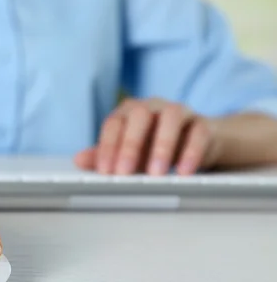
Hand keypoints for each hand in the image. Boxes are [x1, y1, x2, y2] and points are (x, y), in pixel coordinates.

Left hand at [75, 98, 221, 175]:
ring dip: (162, 146)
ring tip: (156, 174)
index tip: (105, 171)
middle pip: (139, 115)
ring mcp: (179, 112)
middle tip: (124, 173)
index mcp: (129, 112)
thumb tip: (78, 160)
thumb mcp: (128, 154)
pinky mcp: (203, 124)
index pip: (114, 123)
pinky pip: (199, 131)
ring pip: (171, 117)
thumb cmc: (154, 146)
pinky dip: (191, 151)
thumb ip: (105, 156)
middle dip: (130, 144)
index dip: (107, 146)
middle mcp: (153, 107)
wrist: (197, 143)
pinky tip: (184, 171)